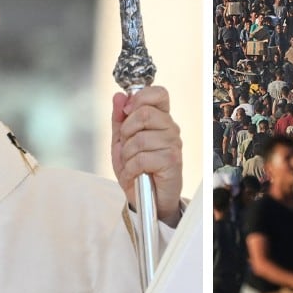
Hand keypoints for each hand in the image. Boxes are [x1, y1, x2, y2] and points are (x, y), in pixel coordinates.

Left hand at [111, 86, 182, 227]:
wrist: (147, 199)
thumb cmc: (137, 169)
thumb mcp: (121, 142)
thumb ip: (119, 119)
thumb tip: (119, 96)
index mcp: (161, 119)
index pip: (158, 93)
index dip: (140, 98)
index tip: (127, 111)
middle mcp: (170, 128)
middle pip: (144, 113)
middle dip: (126, 130)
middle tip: (126, 145)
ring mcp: (173, 144)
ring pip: (140, 138)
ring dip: (127, 154)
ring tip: (131, 164)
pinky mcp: (172, 162)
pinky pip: (142, 158)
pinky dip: (131, 168)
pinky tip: (134, 174)